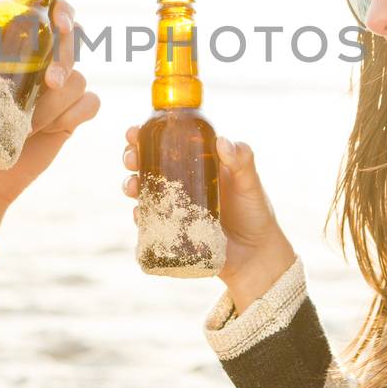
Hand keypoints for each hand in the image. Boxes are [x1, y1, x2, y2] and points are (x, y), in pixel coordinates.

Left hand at [0, 0, 99, 207]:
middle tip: (49, 81)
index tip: (58, 23)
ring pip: (78, 78)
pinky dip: (72, 116)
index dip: (63, 11)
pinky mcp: (72, 115)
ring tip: (27, 124)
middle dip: (64, 59)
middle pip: (73, 42)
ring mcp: (60, 89)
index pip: (49, 14)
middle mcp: (42, 62)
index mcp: (17, 46)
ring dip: (54, 103)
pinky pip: (89, 103)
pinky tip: (48, 129)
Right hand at [123, 128, 296, 308]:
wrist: (255, 255)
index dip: (148, 134)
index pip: (168, 142)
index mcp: (198, 163)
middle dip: (132, 157)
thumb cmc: (255, 213)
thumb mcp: (250, 183)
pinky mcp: (172, 230)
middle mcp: (181, 182)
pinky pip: (149, 221)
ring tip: (132, 186)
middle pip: (148, 164)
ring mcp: (174, 207)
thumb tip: (221, 140)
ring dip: (130, 185)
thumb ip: (242, 160)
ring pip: (143, 191)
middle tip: (131, 158)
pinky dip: (140, 216)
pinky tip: (139, 213)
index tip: (135, 132)